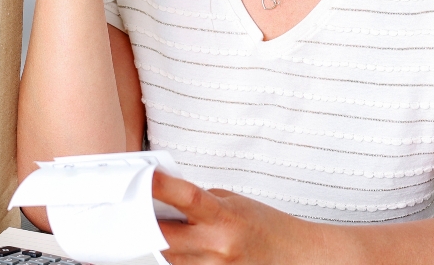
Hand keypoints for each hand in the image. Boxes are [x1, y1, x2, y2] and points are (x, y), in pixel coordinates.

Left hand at [154, 172, 317, 263]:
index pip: (187, 198)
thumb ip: (199, 201)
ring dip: (164, 243)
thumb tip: (166, 198)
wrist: (293, 255)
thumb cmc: (266, 227)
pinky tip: (189, 248)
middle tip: (140, 211)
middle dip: (149, 224)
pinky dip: (179, 258)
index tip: (145, 177)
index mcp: (225, 217)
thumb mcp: (234, 202)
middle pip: (164, 237)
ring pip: (169, 257)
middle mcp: (217, 246)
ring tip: (174, 230)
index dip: (161, 186)